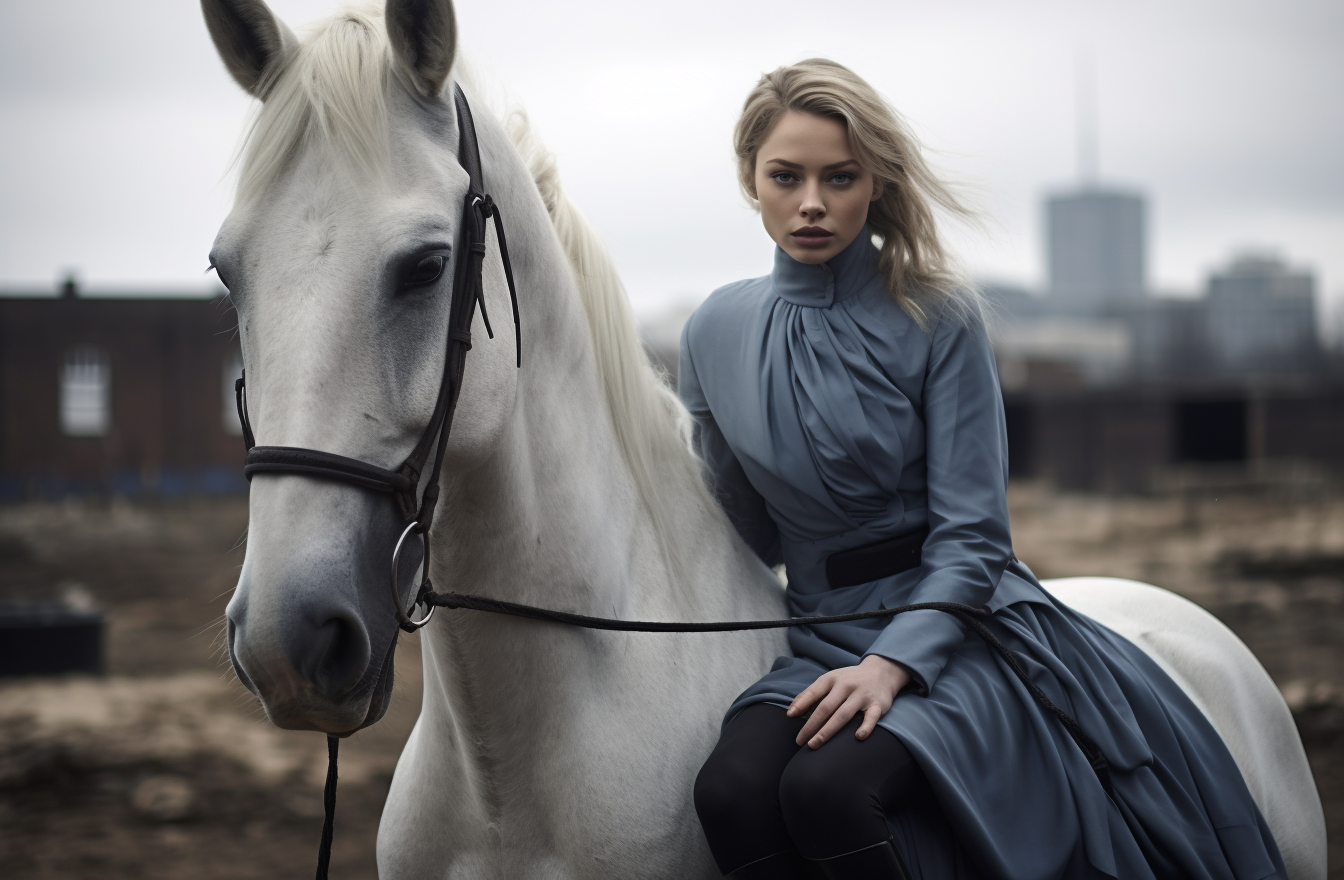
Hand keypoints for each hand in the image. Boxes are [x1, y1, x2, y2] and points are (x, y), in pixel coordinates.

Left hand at [787, 655, 910, 748]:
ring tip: (814, 744)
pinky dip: (866, 726)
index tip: (790, 717)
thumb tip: (791, 711)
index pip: (814, 692)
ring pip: (843, 714)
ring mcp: (862, 695)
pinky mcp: (878, 704)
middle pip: (826, 707)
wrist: (882, 671)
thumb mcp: (830, 679)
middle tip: (800, 740)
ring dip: (827, 730)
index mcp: (832, 679)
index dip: (802, 704)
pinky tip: (858, 736)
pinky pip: (872, 717)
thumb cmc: (850, 679)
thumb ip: (811, 693)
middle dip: (811, 725)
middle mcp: (846, 686)